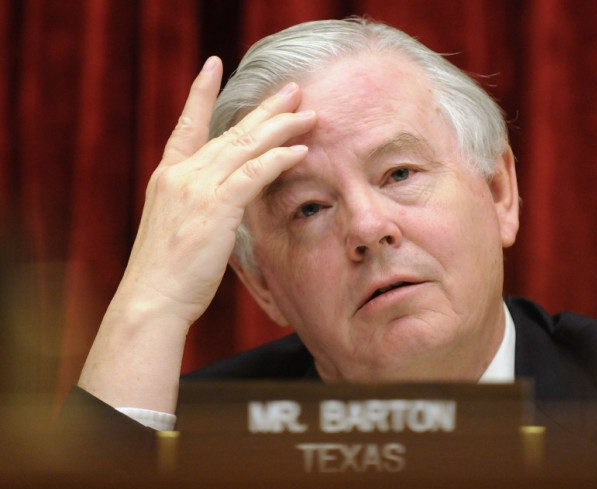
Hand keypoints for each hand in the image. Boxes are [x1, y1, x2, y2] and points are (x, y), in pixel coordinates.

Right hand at [78, 57, 315, 411]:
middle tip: (291, 90)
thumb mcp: (176, 228)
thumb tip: (225, 202)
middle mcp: (182, 175)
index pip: (187, 125)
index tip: (213, 66)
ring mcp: (198, 188)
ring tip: (308, 113)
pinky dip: (279, 160)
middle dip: (265, 109)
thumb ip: (198, 205)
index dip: (201, 94)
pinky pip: (255, 174)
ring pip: (246, 146)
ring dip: (281, 128)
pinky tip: (300, 151)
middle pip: (230, 131)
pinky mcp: (216, 207)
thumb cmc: (165, 273)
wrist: (151, 298)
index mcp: (168, 177)